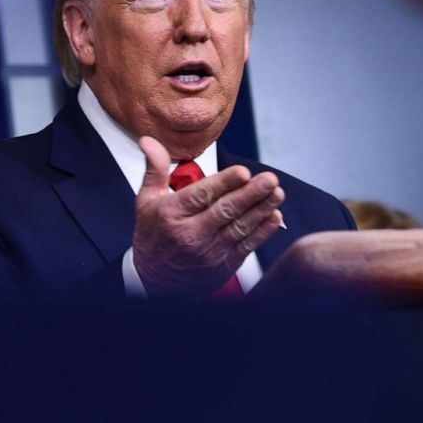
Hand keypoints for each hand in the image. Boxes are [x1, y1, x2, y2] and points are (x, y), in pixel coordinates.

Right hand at [132, 136, 284, 298]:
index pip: (201, 195)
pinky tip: (274, 216)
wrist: (153, 282)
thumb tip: (149, 140)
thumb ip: (154, 168)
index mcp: (172, 214)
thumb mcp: (146, 201)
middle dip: (251, 194)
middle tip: (269, 180)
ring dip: (261, 210)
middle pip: (225, 211)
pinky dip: (262, 232)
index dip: (224, 183)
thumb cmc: (152, 236)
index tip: (243, 172)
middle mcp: (190, 234)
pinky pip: (246, 246)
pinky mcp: (222, 265)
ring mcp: (208, 252)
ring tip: (277, 193)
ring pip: (239, 228)